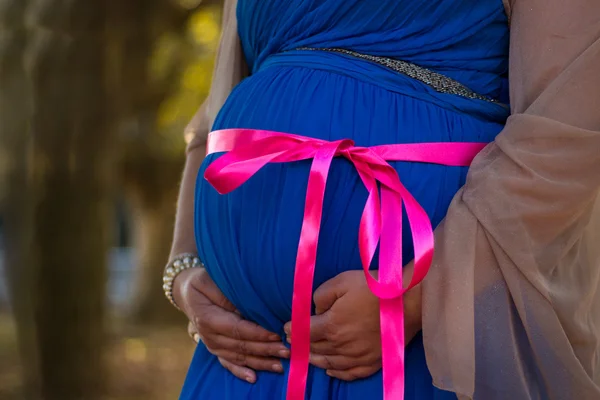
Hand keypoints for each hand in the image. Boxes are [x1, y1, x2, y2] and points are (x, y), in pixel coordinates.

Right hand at [174, 267, 289, 382]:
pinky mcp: (215, 349)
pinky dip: (240, 372)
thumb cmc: (200, 282)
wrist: (186, 291)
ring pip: (238, 357)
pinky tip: (254, 378)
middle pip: (241, 346)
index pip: (237, 329)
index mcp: (208, 319)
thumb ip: (225, 295)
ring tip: (279, 365)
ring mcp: (212, 345)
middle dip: (265, 350)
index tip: (276, 334)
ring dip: (259, 362)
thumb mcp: (208, 280)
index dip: (257, 334)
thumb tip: (245, 307)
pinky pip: (228, 363)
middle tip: (286, 351)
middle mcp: (209, 336)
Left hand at [283, 264, 421, 380]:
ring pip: (330, 363)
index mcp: (331, 326)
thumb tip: (315, 311)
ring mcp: (358, 356)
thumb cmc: (373, 288)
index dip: (293, 331)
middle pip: (315, 349)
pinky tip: (331, 370)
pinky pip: (350, 373)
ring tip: (308, 356)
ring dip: (315, 359)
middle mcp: (342, 345)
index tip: (287, 329)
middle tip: (294, 342)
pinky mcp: (373, 362)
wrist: (406, 300)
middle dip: (302, 345)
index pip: (304, 333)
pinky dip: (337, 373)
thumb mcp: (341, 281)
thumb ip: (321, 296)